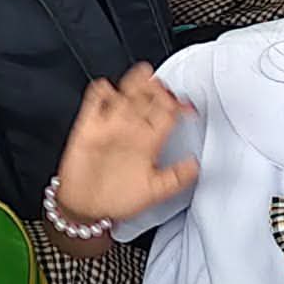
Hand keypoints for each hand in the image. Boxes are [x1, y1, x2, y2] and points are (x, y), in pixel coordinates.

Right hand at [55, 64, 198, 223]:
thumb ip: (175, 179)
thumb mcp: (154, 192)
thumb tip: (196, 165)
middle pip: (147, 99)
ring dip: (133, 83)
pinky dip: (98, 93)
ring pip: (125, 95)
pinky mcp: (89, 127)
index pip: (167, 115)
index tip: (186, 107)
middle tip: (160, 84)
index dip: (178, 107)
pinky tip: (105, 89)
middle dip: (155, 88)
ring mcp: (111, 126)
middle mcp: (132, 130)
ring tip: (142, 76)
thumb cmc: (119, 199)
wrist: (87, 207)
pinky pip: (94, 103)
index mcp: (150, 141)